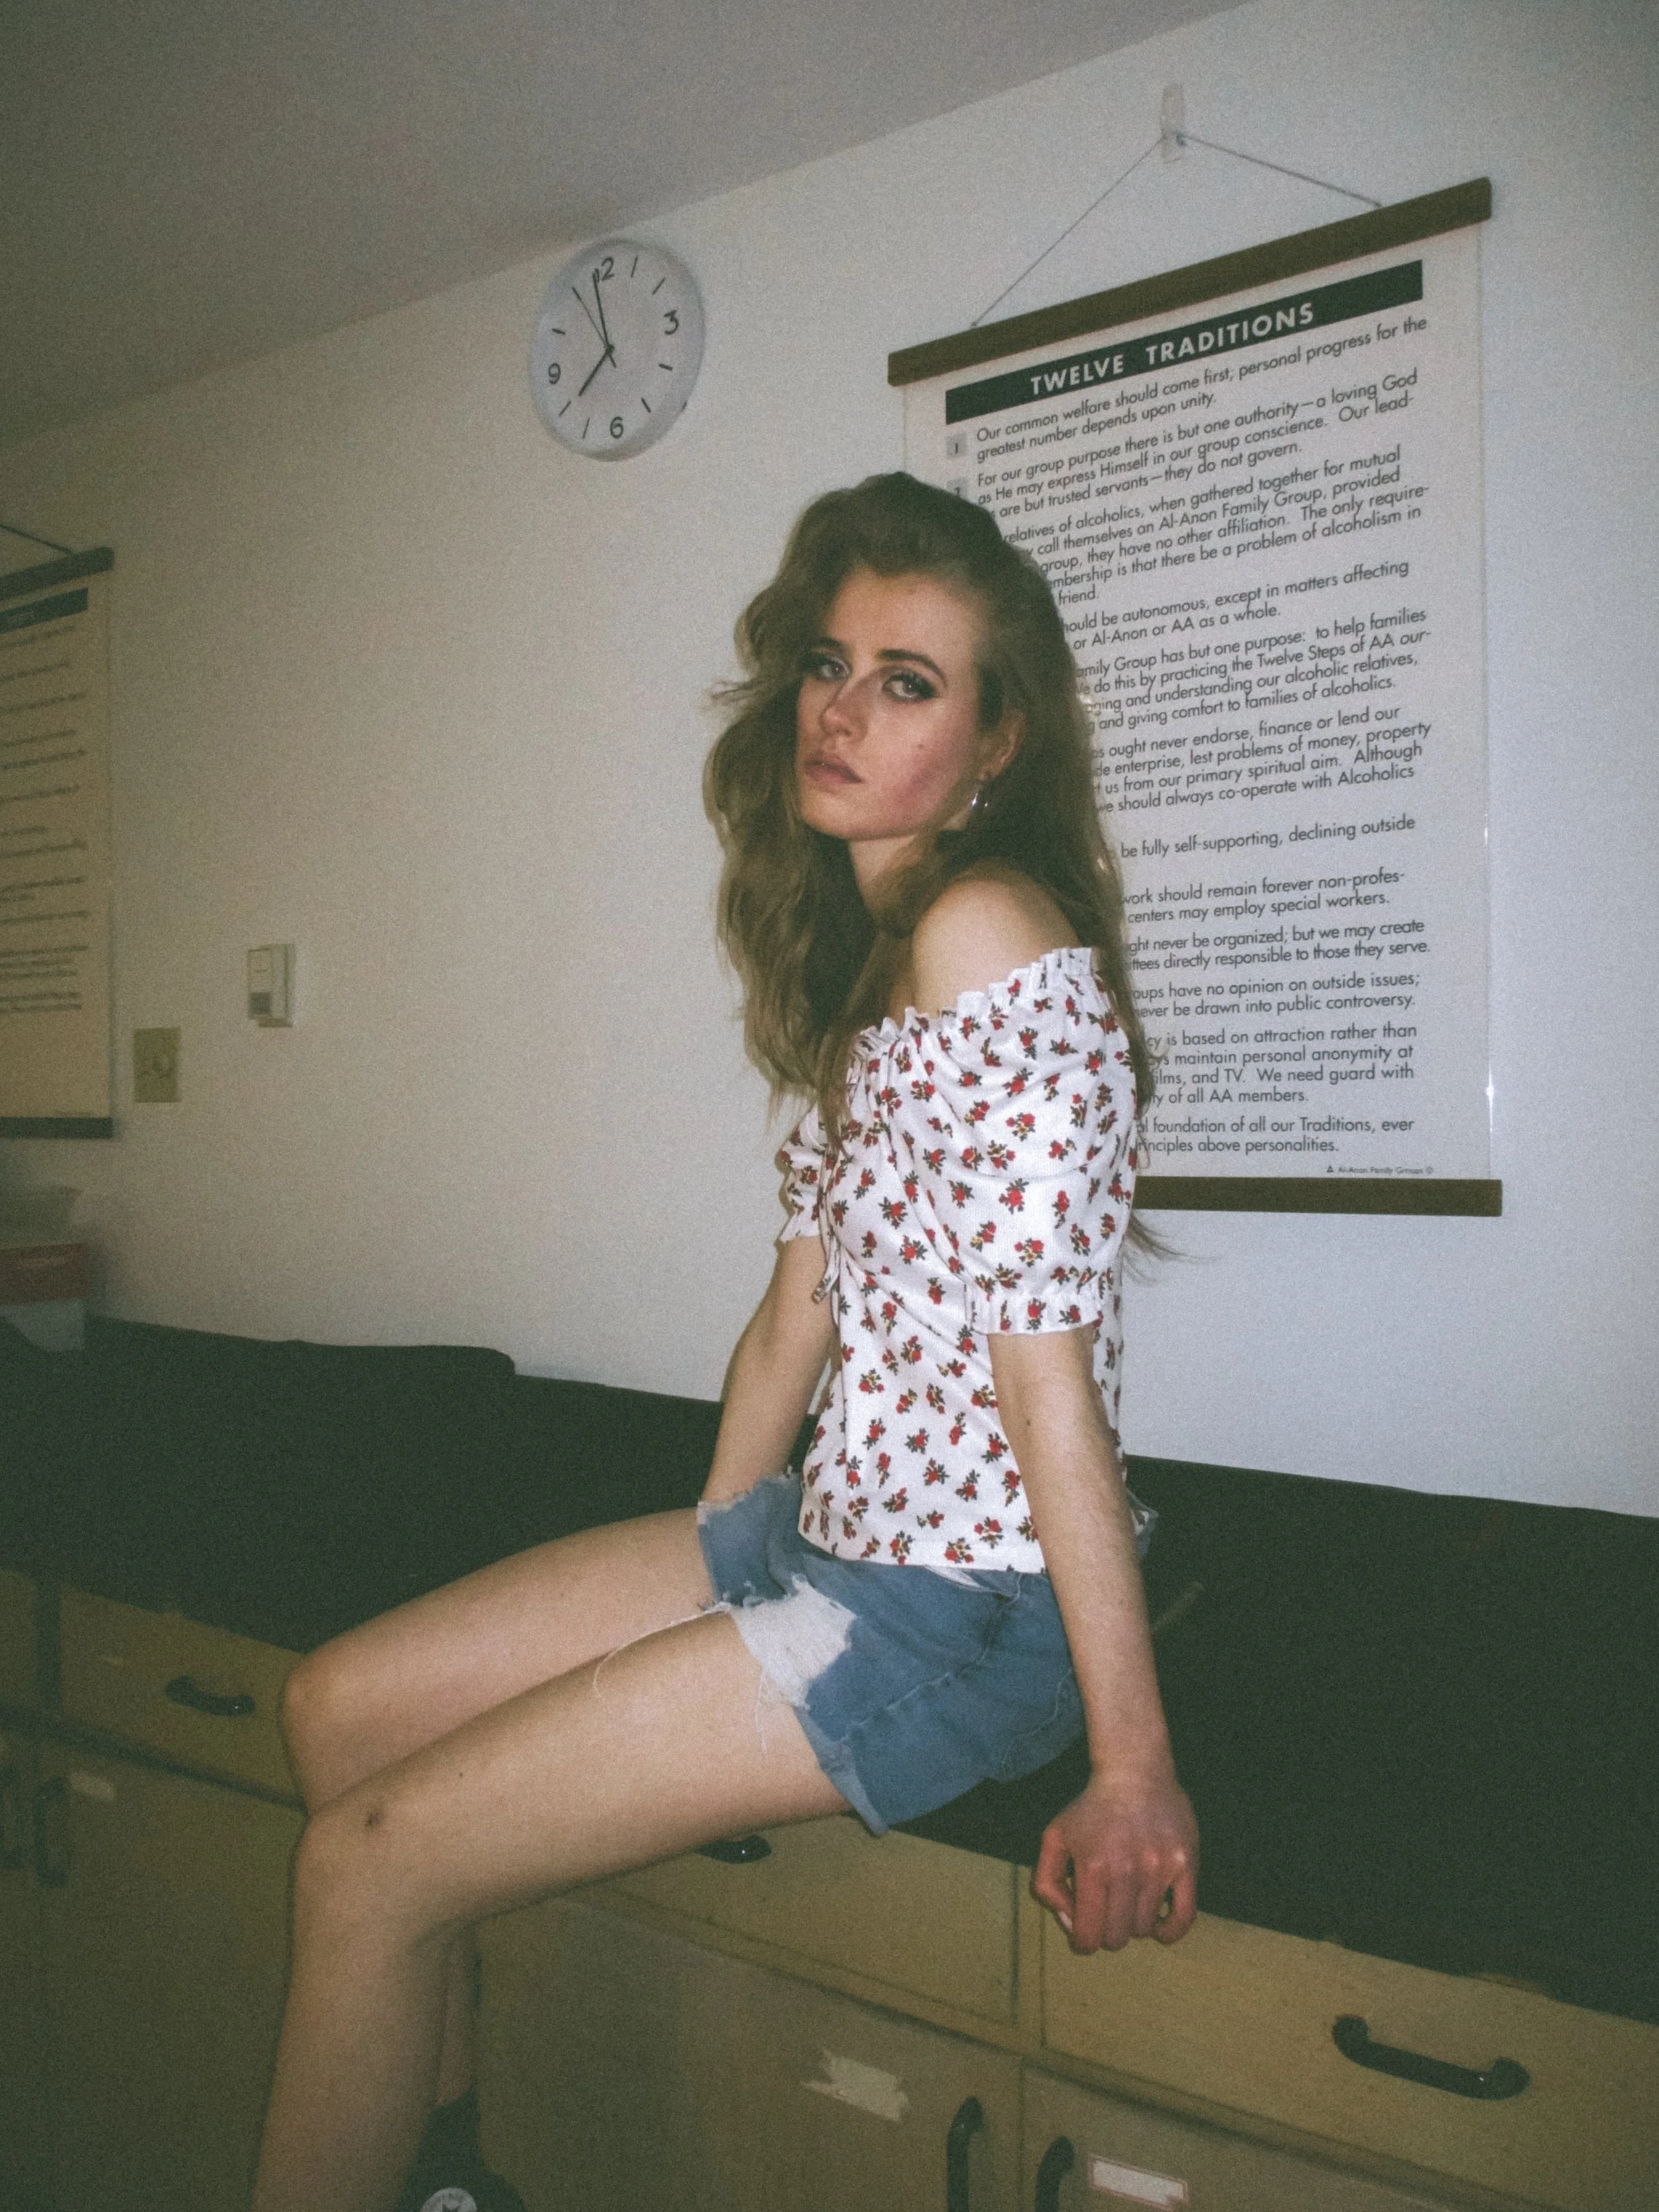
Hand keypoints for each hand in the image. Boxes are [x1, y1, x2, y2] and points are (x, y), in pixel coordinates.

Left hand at [1032, 1760, 1198, 1953]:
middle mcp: (1127, 1872)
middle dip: (1106, 1933)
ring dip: (1133, 1923)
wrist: (1135, 1772)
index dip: (1083, 1942)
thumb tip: (1068, 1920)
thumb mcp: (1054, 1838)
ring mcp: (1160, 1870)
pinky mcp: (1186, 1865)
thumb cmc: (1092, 1809)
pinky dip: (1170, 1931)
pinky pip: (1185, 1917)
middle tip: (1106, 1912)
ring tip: (1128, 1901)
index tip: (1084, 1932)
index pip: (1089, 1936)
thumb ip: (1047, 1883)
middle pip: (1117, 1938)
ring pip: (1145, 1928)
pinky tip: (1158, 1924)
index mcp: (1093, 1868)